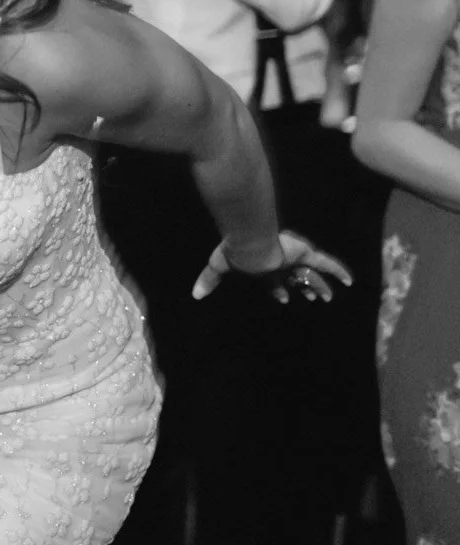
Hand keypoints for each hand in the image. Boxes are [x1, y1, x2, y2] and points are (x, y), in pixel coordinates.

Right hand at [191, 229, 353, 301]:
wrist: (251, 245)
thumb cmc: (235, 254)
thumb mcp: (218, 267)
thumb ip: (208, 280)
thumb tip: (194, 294)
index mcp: (263, 266)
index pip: (273, 281)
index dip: (278, 290)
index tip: (283, 299)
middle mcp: (280, 262)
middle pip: (294, 278)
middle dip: (302, 288)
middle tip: (310, 299)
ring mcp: (294, 259)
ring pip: (311, 274)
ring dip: (319, 286)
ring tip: (327, 299)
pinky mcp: (305, 255)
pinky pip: (326, 264)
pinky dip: (338, 271)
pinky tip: (350, 281)